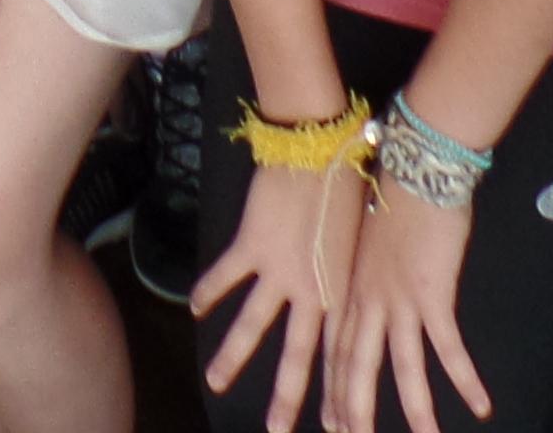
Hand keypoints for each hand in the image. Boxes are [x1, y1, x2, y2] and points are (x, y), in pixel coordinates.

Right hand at [190, 158, 353, 432]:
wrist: (322, 148)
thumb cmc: (352, 185)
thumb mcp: (360, 239)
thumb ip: (350, 272)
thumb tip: (348, 290)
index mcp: (344, 291)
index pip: (339, 355)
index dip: (337, 394)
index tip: (336, 427)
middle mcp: (313, 290)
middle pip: (297, 357)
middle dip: (288, 399)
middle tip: (278, 432)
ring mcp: (280, 271)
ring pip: (251, 327)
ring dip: (234, 358)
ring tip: (215, 383)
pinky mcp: (252, 247)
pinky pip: (226, 277)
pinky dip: (208, 292)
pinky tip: (193, 309)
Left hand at [337, 177, 487, 428]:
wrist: (414, 168)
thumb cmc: (395, 195)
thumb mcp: (368, 240)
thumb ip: (368, 273)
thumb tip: (377, 294)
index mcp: (349, 287)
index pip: (336, 351)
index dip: (334, 389)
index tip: (330, 421)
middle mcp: (367, 300)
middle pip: (355, 368)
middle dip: (352, 411)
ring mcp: (398, 300)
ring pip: (402, 369)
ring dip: (416, 410)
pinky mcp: (431, 295)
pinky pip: (449, 348)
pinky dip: (465, 379)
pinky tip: (480, 405)